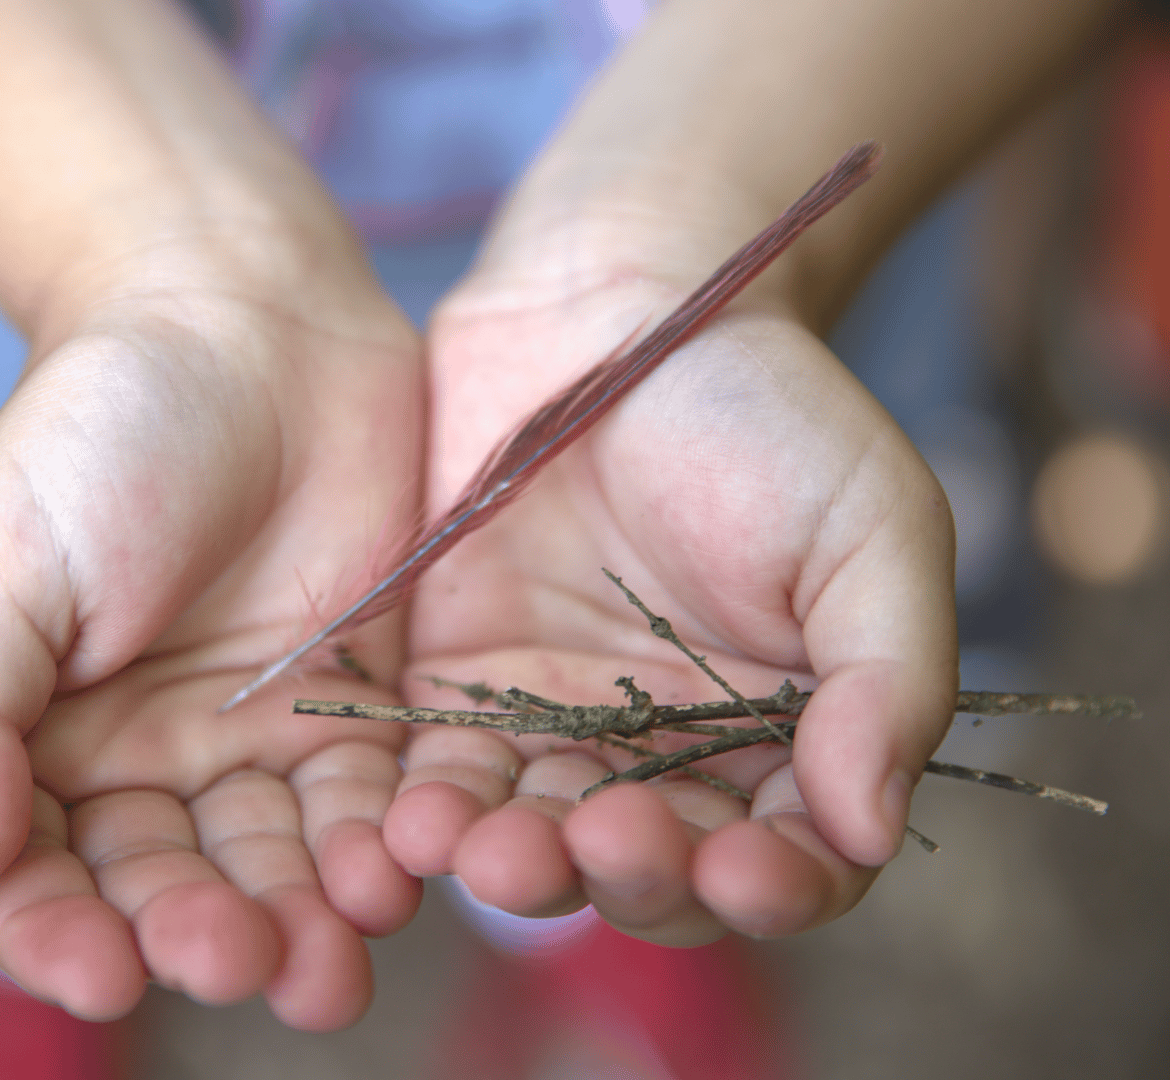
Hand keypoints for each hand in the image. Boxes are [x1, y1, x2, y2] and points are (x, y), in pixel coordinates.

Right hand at [0, 248, 425, 1030]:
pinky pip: (370, 798)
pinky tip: (397, 877)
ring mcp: (258, 734)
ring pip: (275, 864)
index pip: (32, 875)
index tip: (102, 977)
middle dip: (198, 935)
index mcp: (40, 736)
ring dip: (300, 923)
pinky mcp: (356, 702)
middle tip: (236, 959)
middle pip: (167, 886)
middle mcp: (148, 756)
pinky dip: (380, 846)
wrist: (246, 318)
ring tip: (330, 968)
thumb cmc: (98, 424)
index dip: (55, 937)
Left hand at [384, 222, 957, 944]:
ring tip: (493, 855)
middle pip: (651, 873)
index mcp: (783, 737)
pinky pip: (439, 777)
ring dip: (517, 870)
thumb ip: (889, 678)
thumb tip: (869, 829)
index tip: (744, 872)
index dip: (773, 887)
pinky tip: (414, 822)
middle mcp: (664, 756)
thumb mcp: (873, 526)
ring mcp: (552, 729)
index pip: (789, 861)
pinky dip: (430, 814)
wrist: (611, 310)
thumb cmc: (767, 412)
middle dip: (631, 879)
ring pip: (538, 841)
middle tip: (607, 845)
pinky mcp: (451, 693)